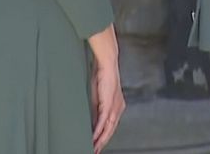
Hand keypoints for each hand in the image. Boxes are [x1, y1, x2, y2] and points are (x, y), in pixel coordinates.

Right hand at [88, 26, 125, 152]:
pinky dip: (98, 130)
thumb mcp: (97, 97)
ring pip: (108, 128)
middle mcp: (118, 108)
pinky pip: (104, 120)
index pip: (110, 126)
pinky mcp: (109, 103)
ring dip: (100, 139)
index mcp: (117, 106)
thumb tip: (91, 121)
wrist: (106, 64)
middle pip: (110, 130)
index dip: (104, 137)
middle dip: (102, 142)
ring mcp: (115, 106)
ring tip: (93, 147)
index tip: (97, 145)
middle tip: (95, 151)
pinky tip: (94, 137)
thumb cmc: (101, 77)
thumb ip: (96, 109)